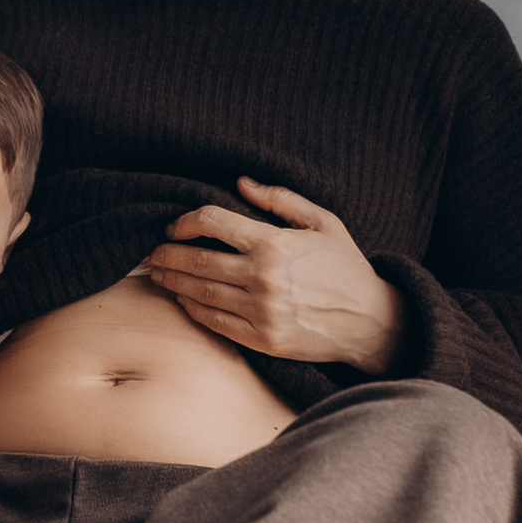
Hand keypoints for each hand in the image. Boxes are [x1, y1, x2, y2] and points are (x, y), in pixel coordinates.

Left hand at [140, 177, 406, 374]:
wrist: (371, 321)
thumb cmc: (346, 267)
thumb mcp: (323, 222)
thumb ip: (280, 199)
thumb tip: (241, 183)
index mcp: (274, 244)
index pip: (212, 223)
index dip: (185, 222)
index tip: (174, 226)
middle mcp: (262, 278)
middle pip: (197, 261)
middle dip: (167, 254)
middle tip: (150, 252)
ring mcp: (260, 312)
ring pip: (200, 293)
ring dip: (172, 282)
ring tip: (156, 274)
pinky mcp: (262, 340)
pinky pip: (214, 323)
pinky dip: (192, 309)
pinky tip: (181, 299)